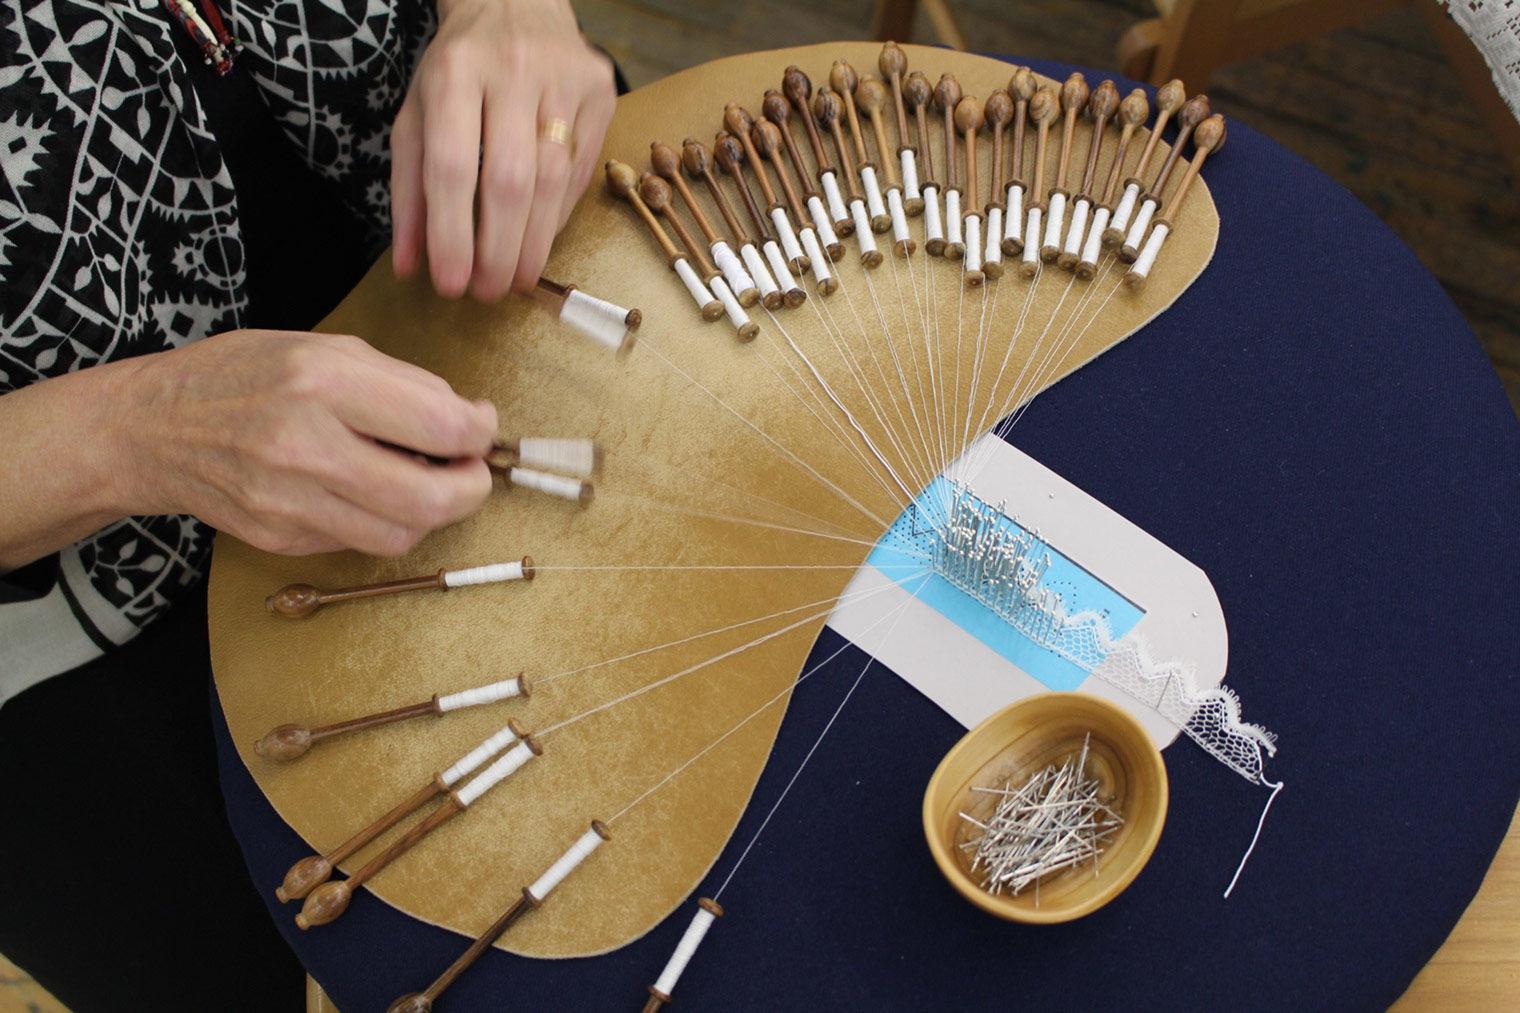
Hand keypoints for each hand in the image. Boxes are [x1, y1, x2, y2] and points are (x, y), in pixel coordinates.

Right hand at [116, 331, 498, 556]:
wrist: (152, 429)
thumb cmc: (245, 376)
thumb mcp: (324, 348)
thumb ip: (401, 382)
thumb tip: (467, 419)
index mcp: (322, 382)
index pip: (439, 425)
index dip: (478, 432)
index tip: (480, 425)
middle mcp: (305, 446)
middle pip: (429, 499)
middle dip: (471, 488)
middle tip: (471, 470)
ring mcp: (289, 502)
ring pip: (401, 535)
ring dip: (433, 513)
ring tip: (428, 481)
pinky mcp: (280, 538)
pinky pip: (359, 542)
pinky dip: (384, 520)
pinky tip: (374, 492)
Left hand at [391, 0, 615, 300]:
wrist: (516, 1)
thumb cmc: (459, 69)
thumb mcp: (417, 115)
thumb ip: (409, 189)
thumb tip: (410, 265)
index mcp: (454, 72)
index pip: (452, 166)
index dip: (451, 234)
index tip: (449, 284)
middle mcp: (513, 71)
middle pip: (509, 181)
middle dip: (497, 249)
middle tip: (486, 293)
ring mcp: (564, 80)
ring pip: (553, 182)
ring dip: (532, 243)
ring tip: (513, 281)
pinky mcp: (601, 92)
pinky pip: (582, 172)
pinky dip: (557, 218)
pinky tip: (537, 243)